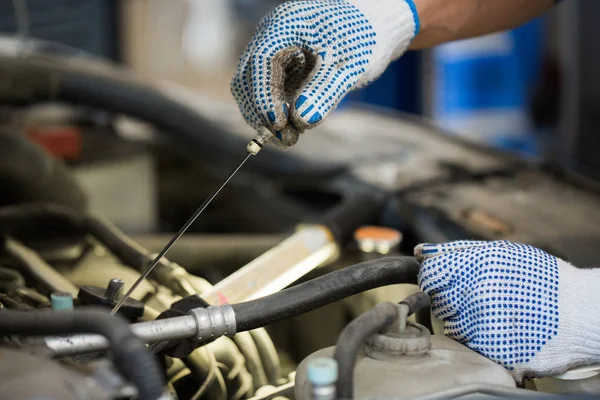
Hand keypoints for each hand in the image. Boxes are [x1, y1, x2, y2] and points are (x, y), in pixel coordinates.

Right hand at [231, 0, 419, 145]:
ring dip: (266, 116)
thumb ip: (324, 91)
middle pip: (248, 78)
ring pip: (253, 90)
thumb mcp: (348, 65)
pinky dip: (277, 112)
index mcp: (285, 25)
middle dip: (260, 111)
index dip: (264, 96)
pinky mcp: (281, 68)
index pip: (262, 61)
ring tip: (291, 137)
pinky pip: (269, 94)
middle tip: (284, 139)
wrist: (375, 26)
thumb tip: (300, 121)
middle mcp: (272, 37)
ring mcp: (273, 53)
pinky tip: (295, 127)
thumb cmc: (363, 38)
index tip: (277, 124)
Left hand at [416, 240, 599, 380]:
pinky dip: (480, 339)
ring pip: (452, 325)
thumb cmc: (543, 279)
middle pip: (438, 301)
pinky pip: (470, 346)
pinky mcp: (491, 353)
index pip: (429, 276)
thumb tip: (422, 252)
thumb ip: (457, 252)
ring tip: (494, 312)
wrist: (583, 314)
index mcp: (472, 270)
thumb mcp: (502, 253)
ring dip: (464, 319)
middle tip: (480, 296)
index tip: (446, 280)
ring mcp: (481, 329)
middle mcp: (472, 299)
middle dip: (450, 297)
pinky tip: (501, 329)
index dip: (436, 277)